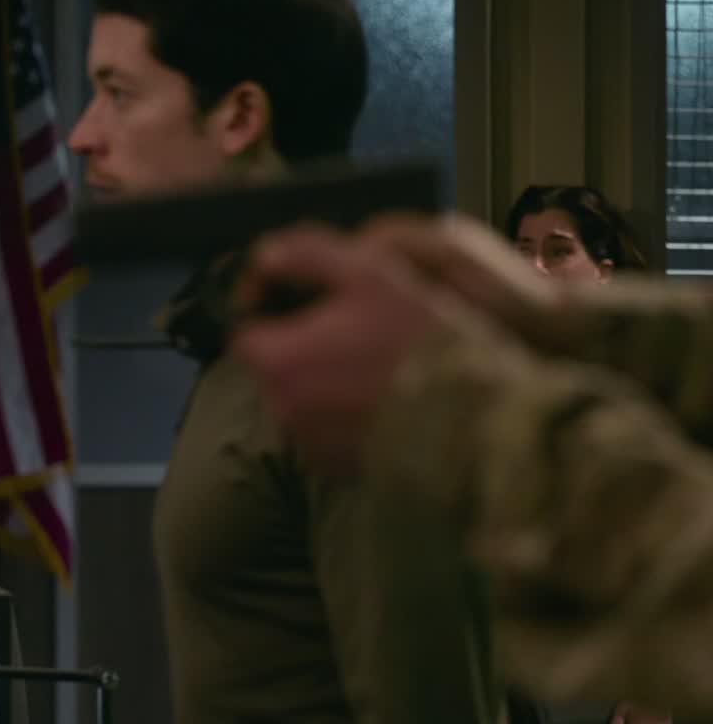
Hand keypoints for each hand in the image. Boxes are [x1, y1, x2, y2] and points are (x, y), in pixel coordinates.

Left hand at [230, 223, 451, 471]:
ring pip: (300, 400)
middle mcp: (282, 409)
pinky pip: (327, 433)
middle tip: (355, 332)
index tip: (304, 303)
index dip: (271, 311)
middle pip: (274, 367)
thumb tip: (264, 256)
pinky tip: (385, 399)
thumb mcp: (370, 274)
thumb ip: (307, 254)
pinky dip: (345, 415)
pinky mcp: (339, 468)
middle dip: (302, 347)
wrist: (479, 416)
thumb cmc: (424, 340)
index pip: (245, 332)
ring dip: (324, 381)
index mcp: (278, 361)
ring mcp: (310, 444)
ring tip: (377, 366)